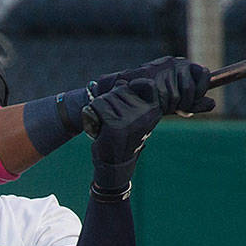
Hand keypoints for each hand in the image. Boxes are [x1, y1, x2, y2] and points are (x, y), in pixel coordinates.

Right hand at [85, 58, 214, 132]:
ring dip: (173, 105)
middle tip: (170, 108)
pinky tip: (155, 104)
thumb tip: (214, 104)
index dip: (199, 92)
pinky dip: (165, 103)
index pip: (204, 75)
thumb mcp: (175, 103)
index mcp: (182, 66)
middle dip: (185, 103)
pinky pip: (170, 94)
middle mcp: (176, 62)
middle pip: (195, 87)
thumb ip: (193, 103)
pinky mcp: (154, 73)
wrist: (121, 96)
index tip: (187, 103)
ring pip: (184, 92)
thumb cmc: (148, 99)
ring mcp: (165, 67)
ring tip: (159, 105)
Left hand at [87, 78, 161, 194]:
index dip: (133, 88)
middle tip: (112, 120)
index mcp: (154, 110)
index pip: (146, 84)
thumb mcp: (134, 115)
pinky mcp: (115, 125)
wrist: (114, 163)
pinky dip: (92, 114)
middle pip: (120, 89)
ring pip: (107, 97)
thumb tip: (120, 82)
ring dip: (100, 109)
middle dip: (111, 101)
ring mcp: (131, 119)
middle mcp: (146, 113)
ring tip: (106, 125)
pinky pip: (97, 106)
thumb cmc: (123, 136)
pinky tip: (98, 127)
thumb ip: (131, 97)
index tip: (127, 102)